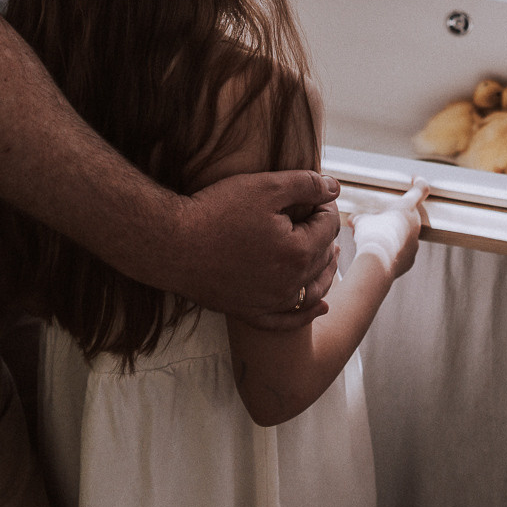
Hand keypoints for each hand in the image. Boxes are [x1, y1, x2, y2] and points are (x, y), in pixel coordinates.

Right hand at [167, 170, 341, 328]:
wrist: (172, 244)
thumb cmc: (216, 212)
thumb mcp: (265, 187)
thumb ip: (305, 185)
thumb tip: (334, 188)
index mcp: (298, 252)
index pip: (328, 227)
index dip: (326, 207)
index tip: (315, 196)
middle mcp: (289, 284)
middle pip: (322, 257)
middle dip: (325, 235)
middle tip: (318, 216)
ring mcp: (270, 303)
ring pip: (312, 290)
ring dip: (325, 271)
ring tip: (330, 255)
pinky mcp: (250, 312)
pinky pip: (286, 320)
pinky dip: (305, 314)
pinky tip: (318, 307)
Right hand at [348, 179, 429, 280]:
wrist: (376, 263)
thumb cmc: (371, 235)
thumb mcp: (361, 222)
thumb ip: (360, 218)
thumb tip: (353, 219)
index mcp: (406, 208)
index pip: (420, 190)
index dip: (419, 182)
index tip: (416, 179)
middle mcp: (414, 224)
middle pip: (408, 215)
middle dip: (393, 216)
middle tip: (376, 219)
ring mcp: (414, 242)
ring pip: (404, 234)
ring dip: (392, 234)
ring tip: (373, 239)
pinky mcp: (410, 259)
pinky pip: (402, 251)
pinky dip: (392, 250)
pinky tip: (378, 253)